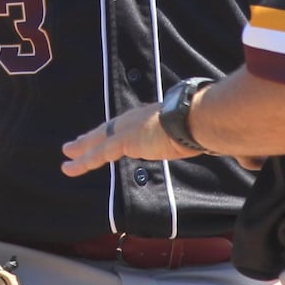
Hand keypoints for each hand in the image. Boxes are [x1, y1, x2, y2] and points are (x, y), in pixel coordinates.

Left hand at [59, 101, 197, 176]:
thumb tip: (219, 149)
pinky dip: (83, 161)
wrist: (195, 118)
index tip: (106, 135)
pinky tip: (69, 167)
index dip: (115, 132)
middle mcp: (135, 120)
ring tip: (66, 154)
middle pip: (107, 130)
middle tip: (75, 143)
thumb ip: (193, 140)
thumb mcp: (193, 133)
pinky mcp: (124, 141)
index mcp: (150, 117)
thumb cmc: (201, 125)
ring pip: (97, 141)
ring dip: (81, 148)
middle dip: (91, 138)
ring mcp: (128, 129)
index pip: (127, 126)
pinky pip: (98, 154)